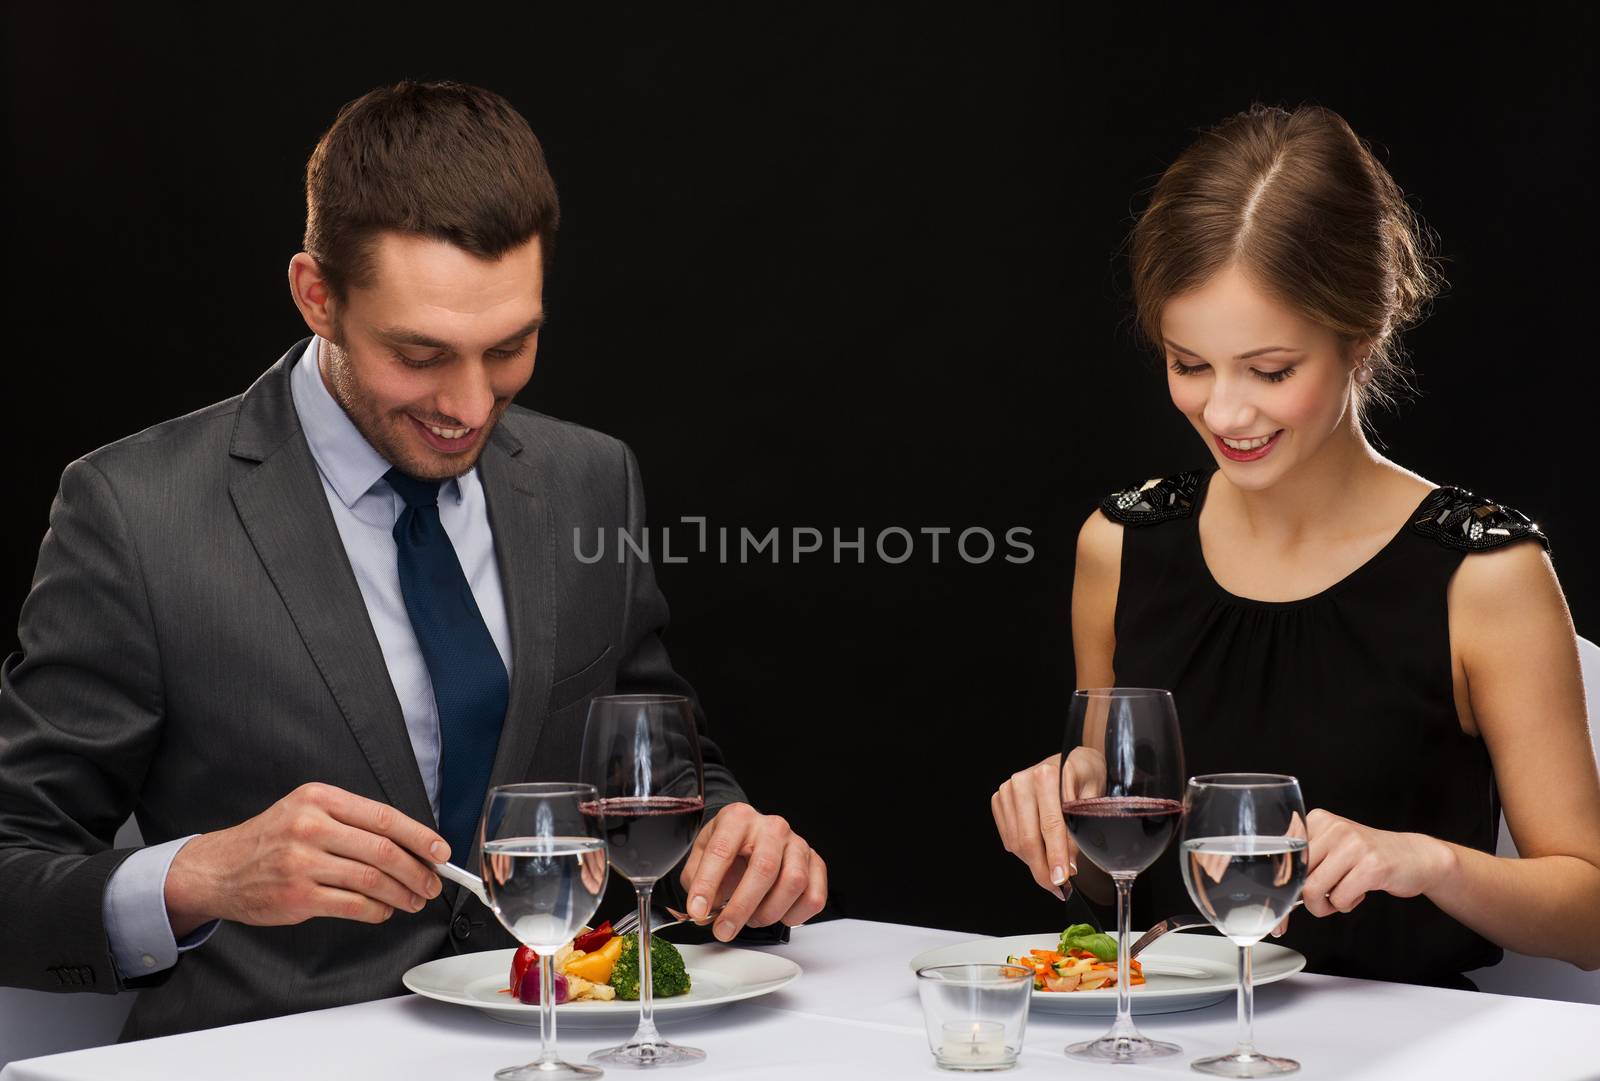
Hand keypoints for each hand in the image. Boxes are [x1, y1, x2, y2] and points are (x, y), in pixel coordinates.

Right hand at [164, 782, 446, 936]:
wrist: (218, 869)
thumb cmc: (270, 840)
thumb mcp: (306, 811)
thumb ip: (352, 822)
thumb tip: (409, 844)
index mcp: (320, 799)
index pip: (384, 817)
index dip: (420, 836)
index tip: (440, 852)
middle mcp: (312, 826)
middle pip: (383, 850)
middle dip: (417, 871)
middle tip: (432, 884)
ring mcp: (303, 862)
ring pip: (372, 880)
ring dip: (402, 894)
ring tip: (414, 900)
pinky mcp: (297, 896)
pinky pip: (352, 905)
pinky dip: (376, 911)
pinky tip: (384, 911)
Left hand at [679, 803, 827, 942]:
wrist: (751, 838)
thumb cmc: (728, 848)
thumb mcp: (700, 857)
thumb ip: (697, 883)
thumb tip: (703, 913)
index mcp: (738, 818)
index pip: (722, 850)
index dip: (707, 884)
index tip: (698, 910)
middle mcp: (772, 827)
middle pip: (764, 868)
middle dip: (741, 907)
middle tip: (724, 929)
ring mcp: (798, 844)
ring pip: (794, 883)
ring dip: (769, 912)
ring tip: (752, 918)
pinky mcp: (815, 863)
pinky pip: (814, 897)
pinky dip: (795, 915)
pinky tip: (777, 913)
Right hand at [991, 747, 1105, 897]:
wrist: (1074, 759)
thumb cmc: (1087, 777)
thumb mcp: (1093, 799)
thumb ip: (1081, 829)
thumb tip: (1068, 866)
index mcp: (1047, 775)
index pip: (1051, 825)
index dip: (1056, 855)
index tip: (1062, 879)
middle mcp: (1022, 781)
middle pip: (1029, 838)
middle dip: (1042, 869)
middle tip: (1057, 888)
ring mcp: (1008, 790)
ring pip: (1017, 842)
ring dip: (1034, 864)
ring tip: (1052, 873)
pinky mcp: (999, 799)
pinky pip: (1009, 837)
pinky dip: (1023, 853)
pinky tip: (1040, 854)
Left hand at [1295, 808, 1453, 920]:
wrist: (1415, 856)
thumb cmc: (1367, 857)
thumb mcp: (1332, 848)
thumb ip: (1306, 861)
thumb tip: (1277, 890)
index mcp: (1317, 820)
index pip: (1284, 855)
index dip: (1280, 886)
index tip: (1281, 908)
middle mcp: (1333, 827)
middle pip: (1297, 876)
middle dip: (1307, 899)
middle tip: (1324, 900)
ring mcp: (1353, 844)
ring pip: (1313, 890)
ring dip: (1326, 905)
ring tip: (1341, 896)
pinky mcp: (1372, 865)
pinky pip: (1340, 899)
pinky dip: (1346, 905)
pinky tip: (1360, 892)